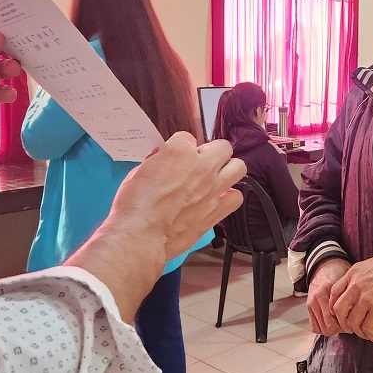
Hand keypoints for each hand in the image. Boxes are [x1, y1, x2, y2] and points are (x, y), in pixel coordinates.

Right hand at [69, 134, 245, 321]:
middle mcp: (202, 167)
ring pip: (238, 167)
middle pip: (222, 147)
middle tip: (201, 164)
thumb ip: (157, 162)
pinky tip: (217, 200)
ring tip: (215, 179)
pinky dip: (229, 197)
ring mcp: (213, 188)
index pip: (188, 138)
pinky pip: (236, 197)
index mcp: (179, 152)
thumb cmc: (134, 205)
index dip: (181, 148)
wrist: (141, 235)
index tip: (176, 158)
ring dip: (227, 170)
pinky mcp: (217, 210)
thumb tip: (163, 160)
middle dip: (212, 153)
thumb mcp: (138, 172)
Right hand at [307, 259, 350, 336]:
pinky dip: (323, 328)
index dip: (348, 325)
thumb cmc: (340, 272)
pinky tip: (332, 323)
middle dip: (341, 329)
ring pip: (321, 329)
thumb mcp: (349, 280)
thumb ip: (353, 295)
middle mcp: (318, 297)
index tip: (356, 322)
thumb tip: (364, 312)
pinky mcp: (308, 306)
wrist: (326, 264)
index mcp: (329, 289)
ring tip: (341, 323)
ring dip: (332, 330)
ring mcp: (312, 302)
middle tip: (350, 324)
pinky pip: (314, 327)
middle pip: (329, 326)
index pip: (337, 318)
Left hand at [329, 251, 372, 343]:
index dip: (334, 306)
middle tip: (351, 328)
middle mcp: (355, 287)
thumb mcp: (369, 265)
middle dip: (343, 323)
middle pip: (339, 310)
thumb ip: (359, 277)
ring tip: (367, 334)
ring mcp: (365, 299)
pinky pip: (368, 329)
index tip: (339, 314)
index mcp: (352, 274)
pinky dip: (372, 336)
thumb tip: (355, 290)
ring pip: (353, 323)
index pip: (334, 292)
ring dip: (359, 332)